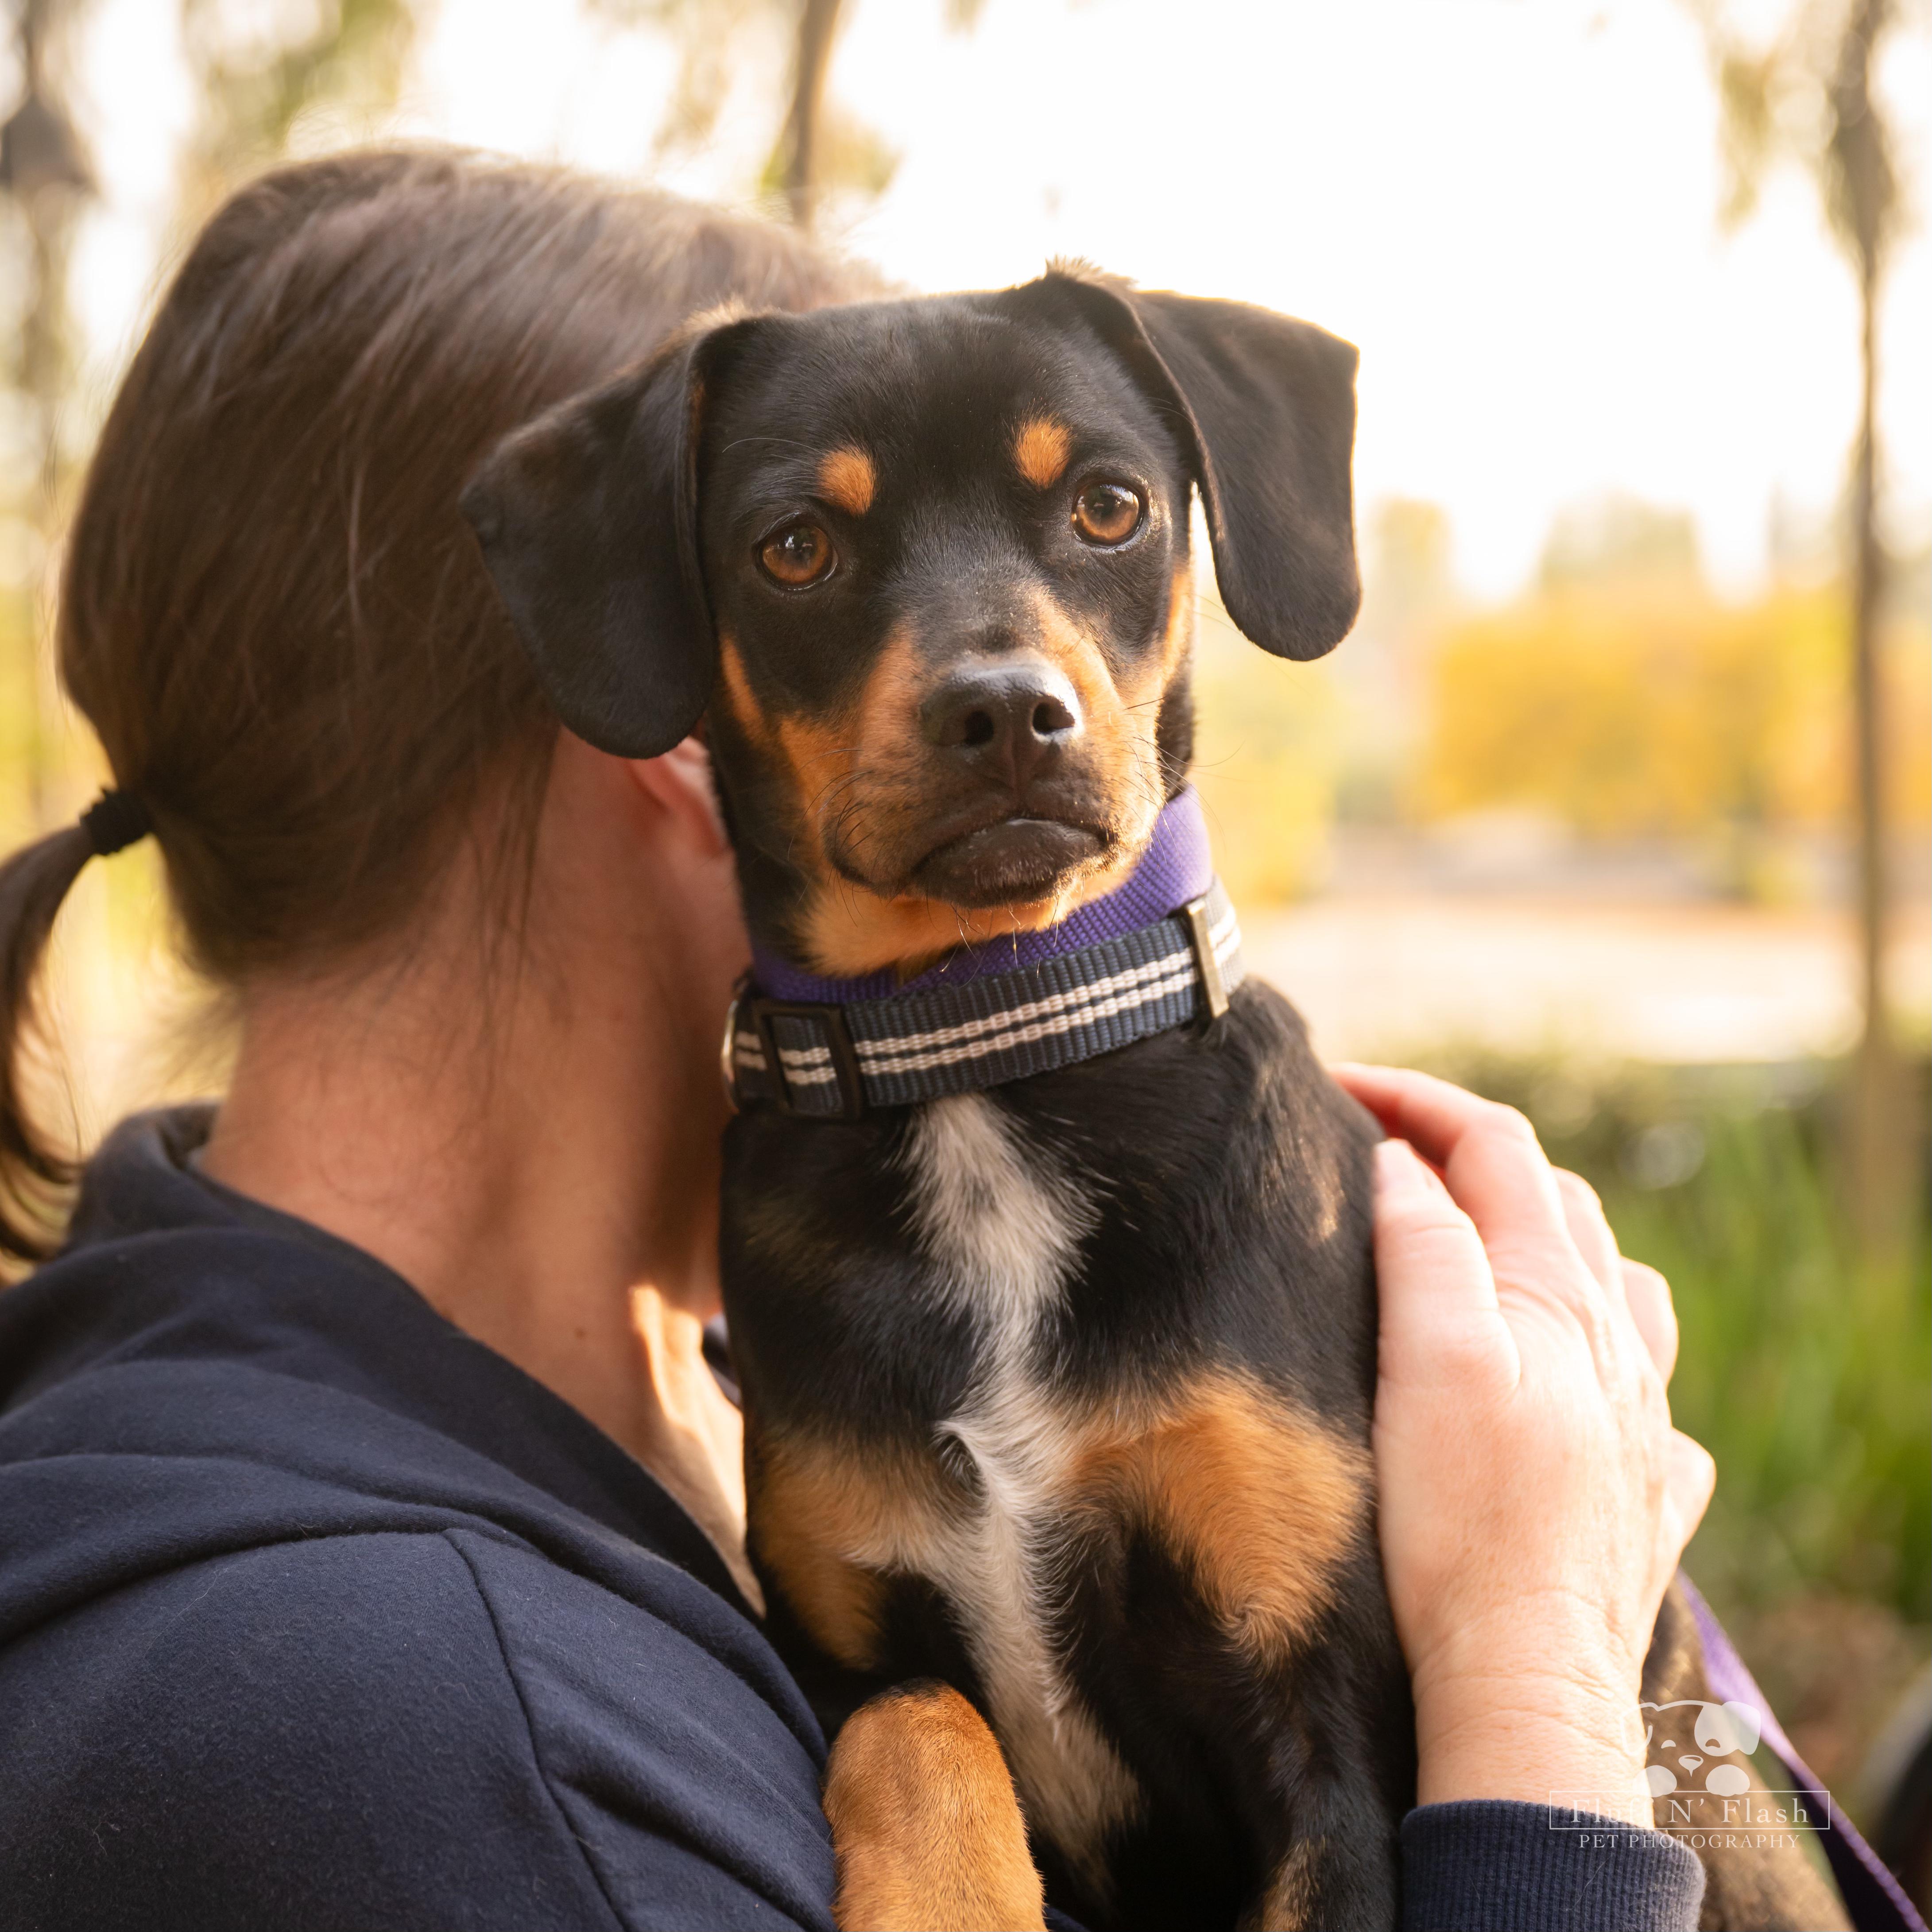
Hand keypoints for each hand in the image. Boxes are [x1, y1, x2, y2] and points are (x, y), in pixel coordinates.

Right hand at [1333, 1064, 1715, 1832]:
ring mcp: (1640, 1416)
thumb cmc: (1460, 1518)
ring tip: (1486, 1252)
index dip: (1413, 1098)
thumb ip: (1421, 1243)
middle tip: (1386, 1155)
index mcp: (1555, 1290)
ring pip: (1613, 1287)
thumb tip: (1405, 1162)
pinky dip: (1601, 1358)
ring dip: (1548, 1243)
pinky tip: (1575, 1387)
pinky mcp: (1644, 1489)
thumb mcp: (1424, 1355)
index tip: (1335, 1087)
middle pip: (1552, 1199)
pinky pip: (1645, 1393)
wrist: (1526, 1677)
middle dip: (1468, 1155)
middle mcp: (1614, 1339)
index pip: (1492, 1143)